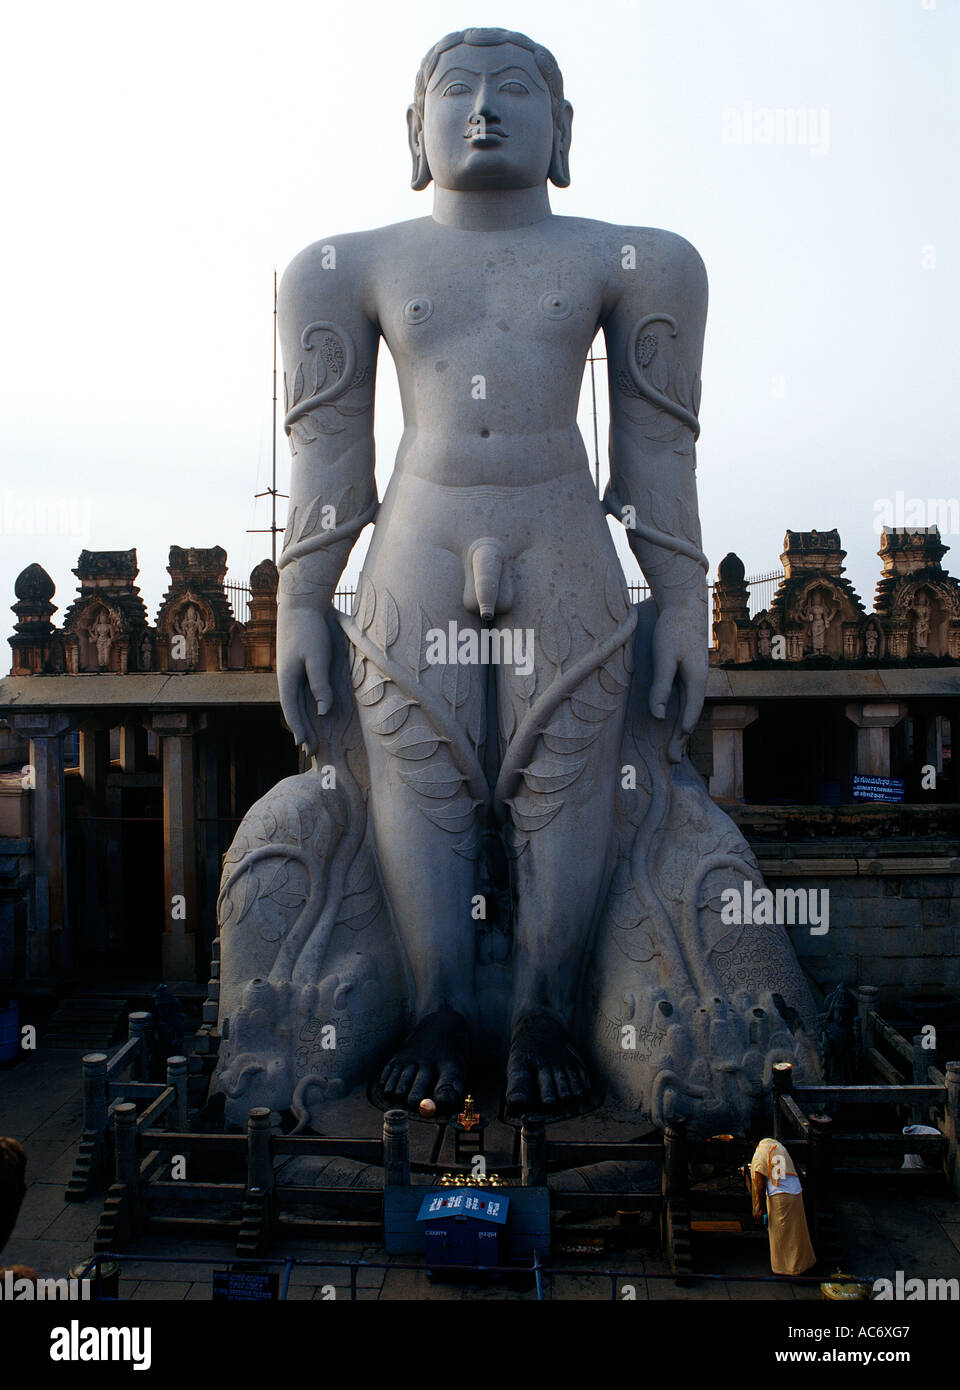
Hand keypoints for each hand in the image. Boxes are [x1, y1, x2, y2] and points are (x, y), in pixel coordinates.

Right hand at [277, 602, 332, 755]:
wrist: (301, 604)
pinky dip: (305, 705)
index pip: (292, 710)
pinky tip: (311, 710)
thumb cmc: (310, 630)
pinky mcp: (297, 664)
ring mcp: (290, 671)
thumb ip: (320, 685)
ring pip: (296, 701)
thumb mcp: (317, 659)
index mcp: (287, 678)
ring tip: (310, 736)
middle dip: (302, 730)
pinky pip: (300, 691)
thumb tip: (323, 712)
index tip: (304, 747)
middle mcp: (286, 678)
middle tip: (310, 751)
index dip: (299, 729)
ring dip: (303, 719)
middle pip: (294, 709)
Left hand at [648, 600, 707, 762]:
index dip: (681, 734)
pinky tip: (673, 717)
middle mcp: (699, 680)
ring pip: (688, 707)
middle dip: (681, 739)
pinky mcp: (688, 668)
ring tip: (674, 747)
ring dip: (680, 728)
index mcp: (696, 680)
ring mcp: (694, 674)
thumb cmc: (673, 628)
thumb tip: (657, 716)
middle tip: (673, 761)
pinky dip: (679, 712)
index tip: (673, 753)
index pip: (689, 713)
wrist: (684, 602)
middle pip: (690, 715)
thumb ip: (661, 686)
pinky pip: (684, 697)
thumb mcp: (665, 658)